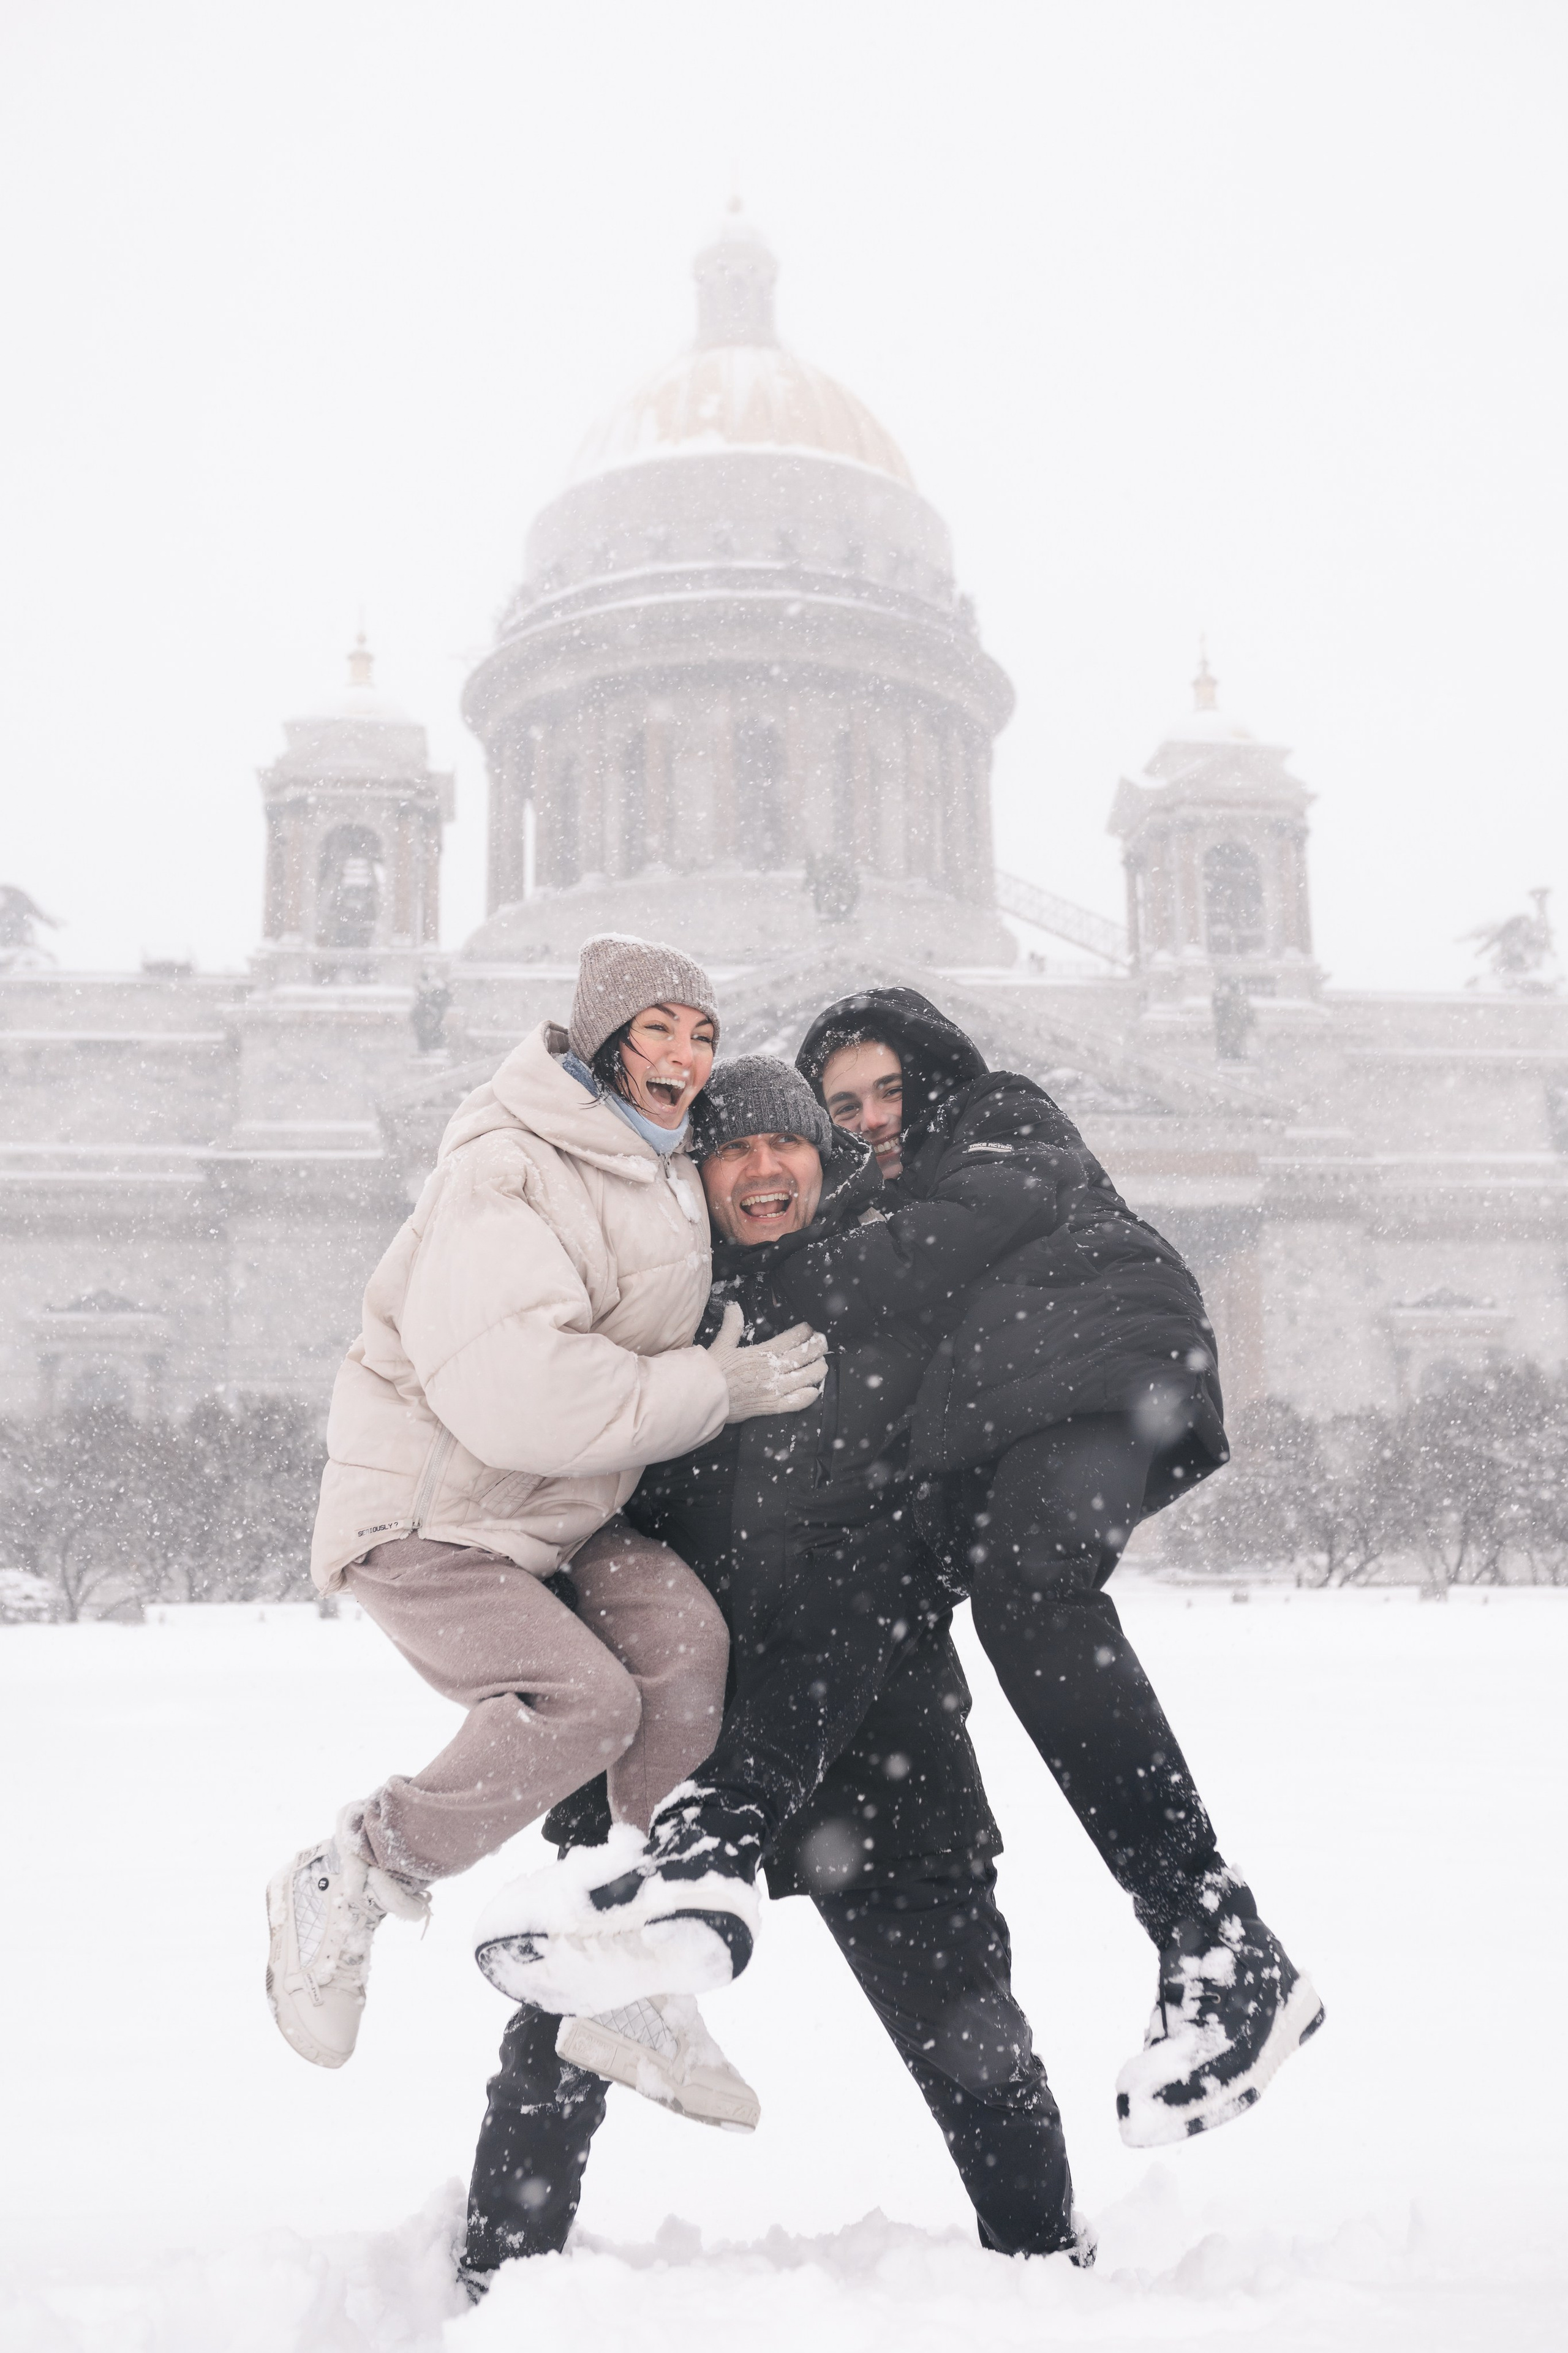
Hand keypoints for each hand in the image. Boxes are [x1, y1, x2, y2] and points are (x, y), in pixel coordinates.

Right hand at [704, 1300, 827, 1424]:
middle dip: (818, 1347)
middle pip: (805, 1355)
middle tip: (823, 1343)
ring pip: (807, 1377)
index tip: (811, 1329)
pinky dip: (809, 1396)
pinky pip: (797, 1402)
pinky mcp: (772, 1406)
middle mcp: (773, 1369)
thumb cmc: (713, 1371)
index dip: (806, 1332)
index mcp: (763, 1352)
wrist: (704, 1397)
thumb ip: (732, 1324)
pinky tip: (814, 1390)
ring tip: (822, 1364)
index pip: (793, 1338)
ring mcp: (774, 1389)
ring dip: (819, 1369)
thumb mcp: (722, 1343)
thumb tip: (732, 1306)